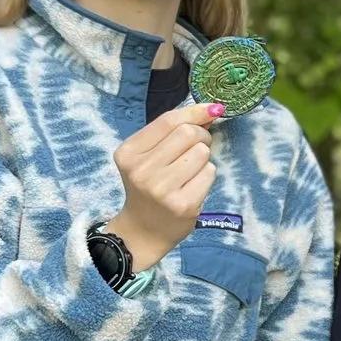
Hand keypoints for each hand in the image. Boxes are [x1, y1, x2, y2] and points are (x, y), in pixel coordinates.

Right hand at [101, 100, 221, 272]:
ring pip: (202, 153)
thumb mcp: (147, 156)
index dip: (194, 112)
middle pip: (188, 134)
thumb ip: (171, 132)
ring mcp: (162, 190)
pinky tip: (193, 186)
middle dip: (201, 136)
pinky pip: (210, 173)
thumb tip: (210, 110)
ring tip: (190, 171)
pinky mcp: (183, 205)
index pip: (168, 121)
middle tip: (197, 149)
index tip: (211, 110)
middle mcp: (141, 171)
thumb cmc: (148, 187)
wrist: (143, 231)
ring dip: (204, 159)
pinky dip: (207, 176)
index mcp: (128, 153)